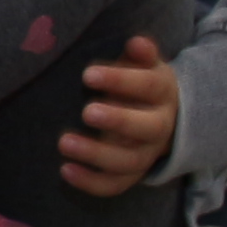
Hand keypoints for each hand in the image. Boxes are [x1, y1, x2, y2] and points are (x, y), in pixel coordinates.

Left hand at [61, 35, 179, 196]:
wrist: (163, 113)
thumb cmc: (139, 80)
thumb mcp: (144, 63)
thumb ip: (140, 54)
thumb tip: (136, 43)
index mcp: (162, 92)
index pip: (148, 86)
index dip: (121, 81)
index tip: (87, 74)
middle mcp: (160, 126)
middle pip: (148, 128)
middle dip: (118, 120)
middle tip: (86, 111)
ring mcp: (147, 152)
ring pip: (130, 161)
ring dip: (97, 155)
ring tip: (64, 143)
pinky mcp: (133, 172)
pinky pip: (116, 184)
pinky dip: (92, 182)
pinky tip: (64, 171)